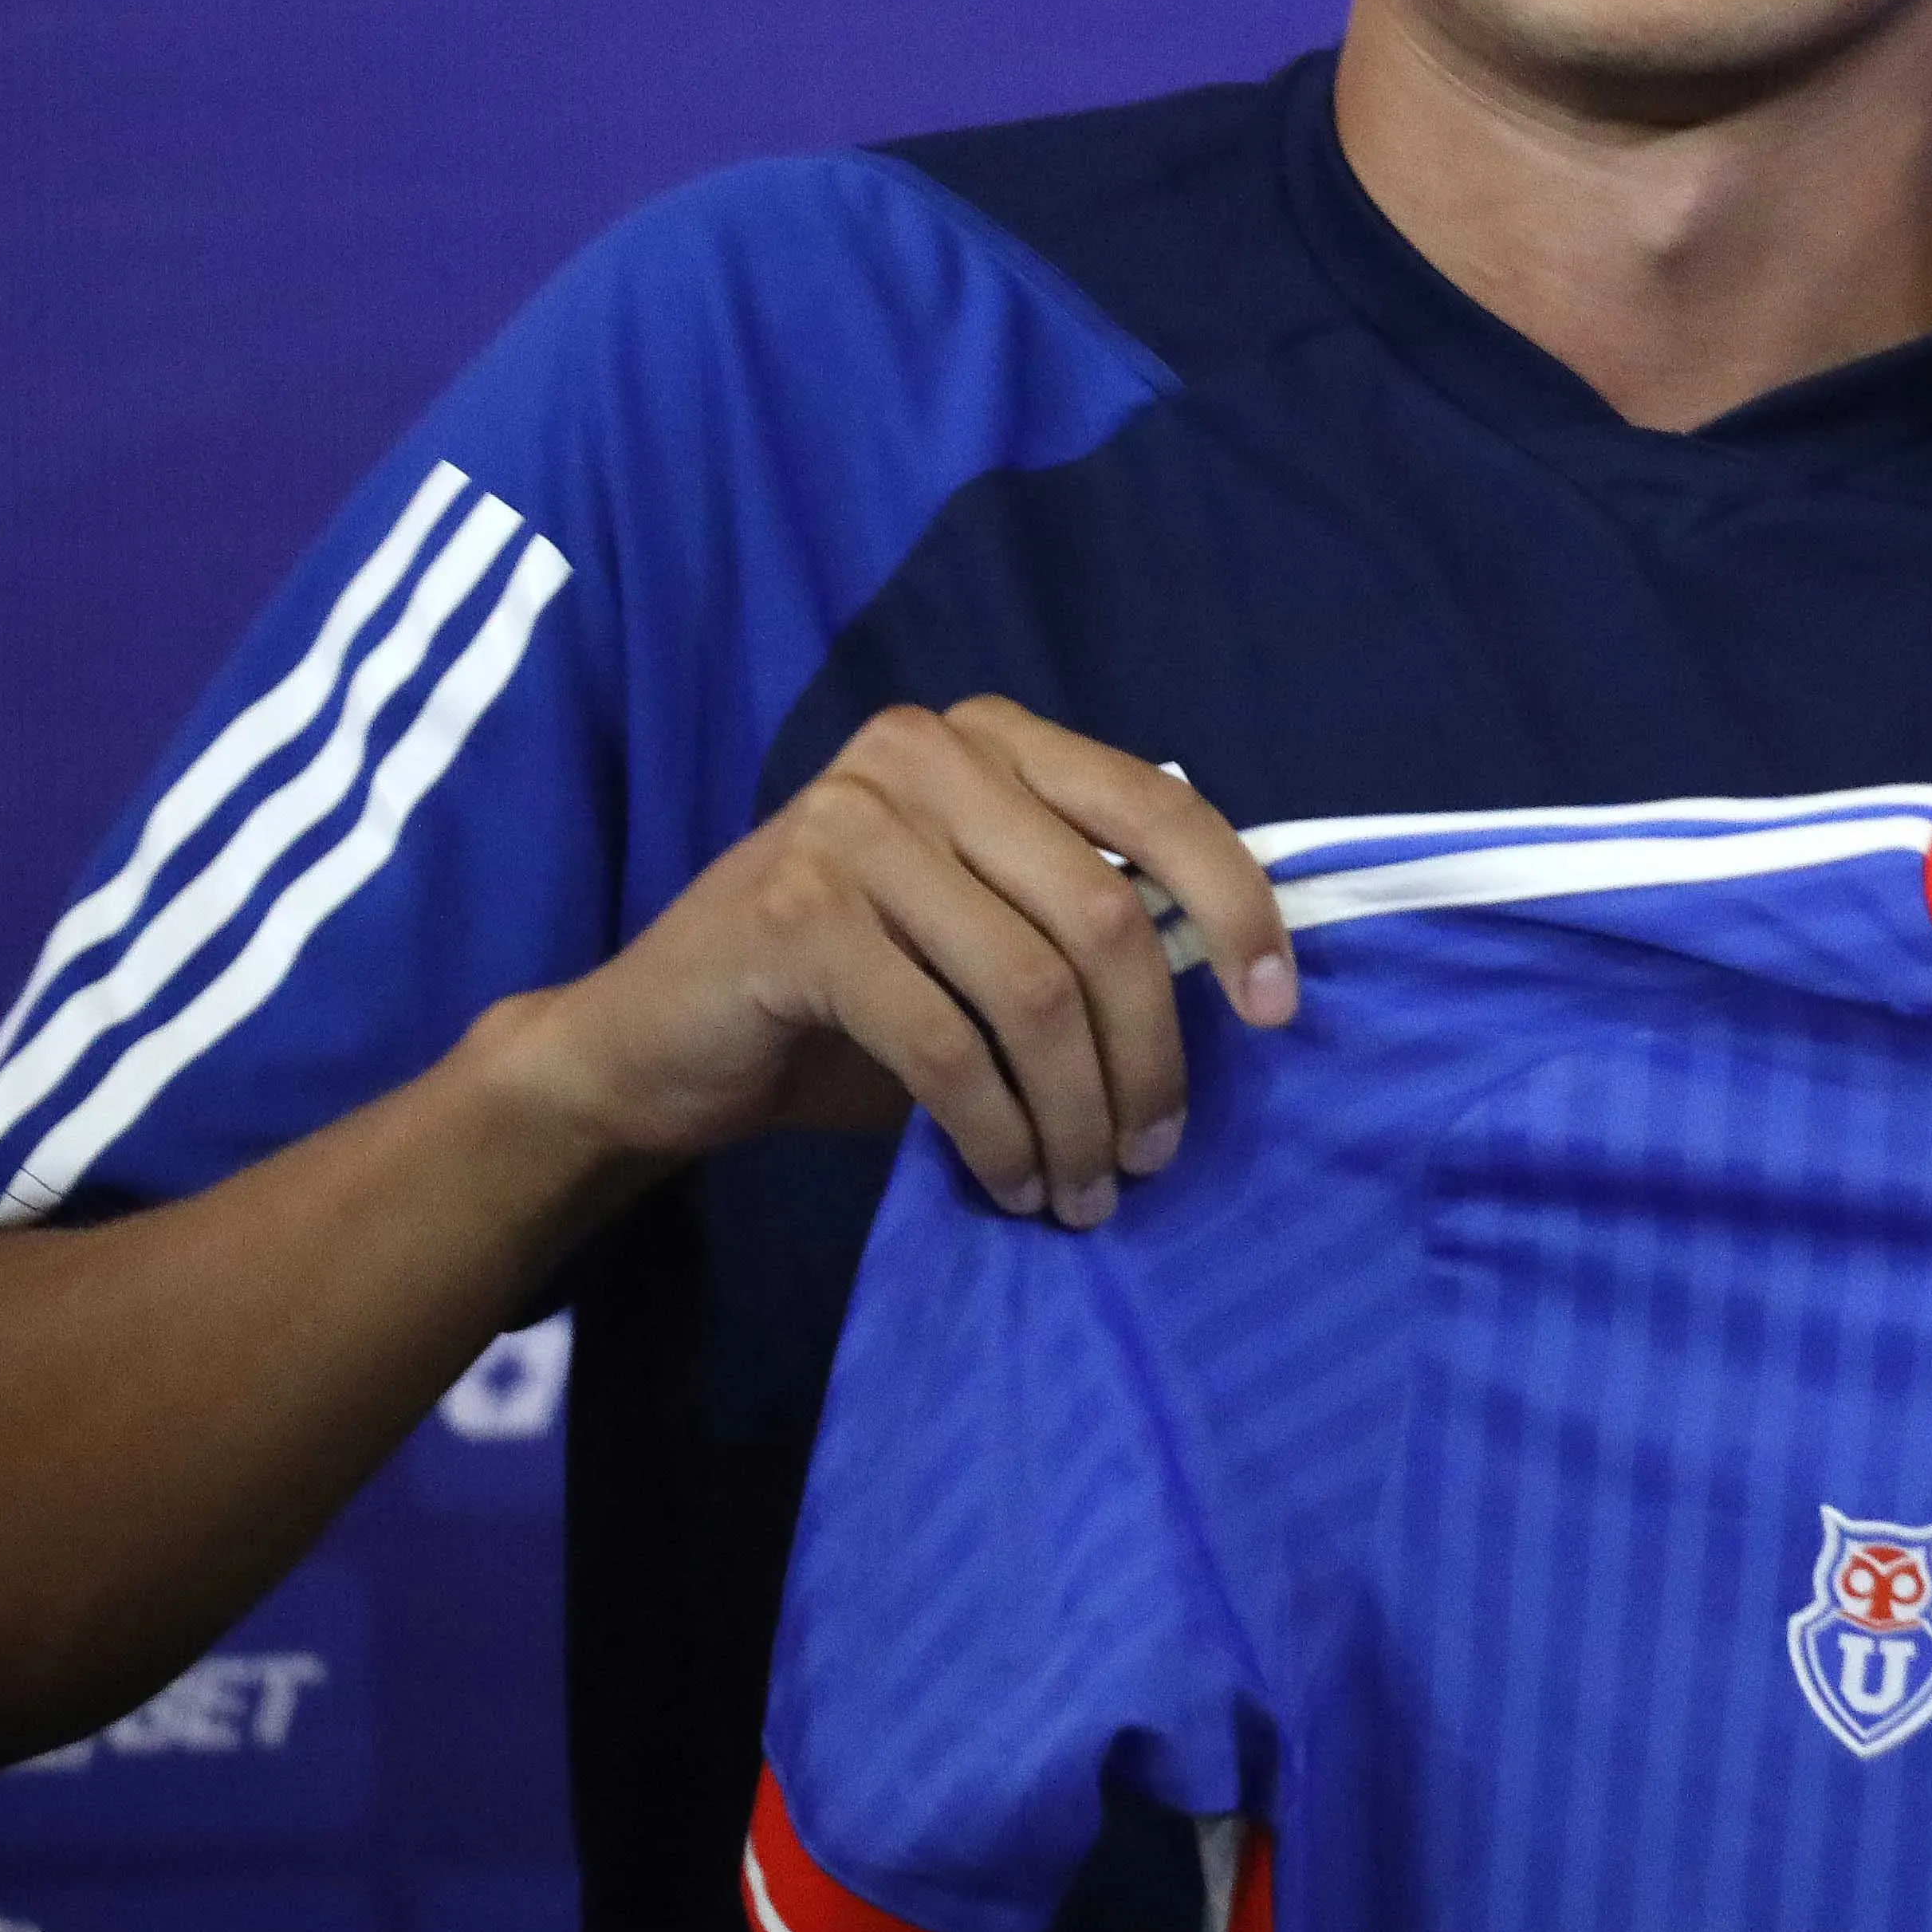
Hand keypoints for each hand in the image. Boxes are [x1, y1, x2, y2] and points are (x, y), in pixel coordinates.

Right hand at [496, 699, 1294, 1226]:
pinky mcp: (795, 915)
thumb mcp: (985, 930)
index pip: (1159, 805)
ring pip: (1034, 991)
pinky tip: (1011, 1182)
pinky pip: (946, 1044)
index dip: (1236, 909)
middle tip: (1154, 1154)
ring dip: (1077, 1113)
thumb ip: (1086, 918)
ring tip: (1085, 1191)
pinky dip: (998, 1130)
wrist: (654, 1043)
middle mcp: (923, 755)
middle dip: (1149, 1055)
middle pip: (1105, 915)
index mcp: (991, 740)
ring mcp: (850, 825)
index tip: (1277, 1013)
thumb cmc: (846, 996)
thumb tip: (1236, 985)